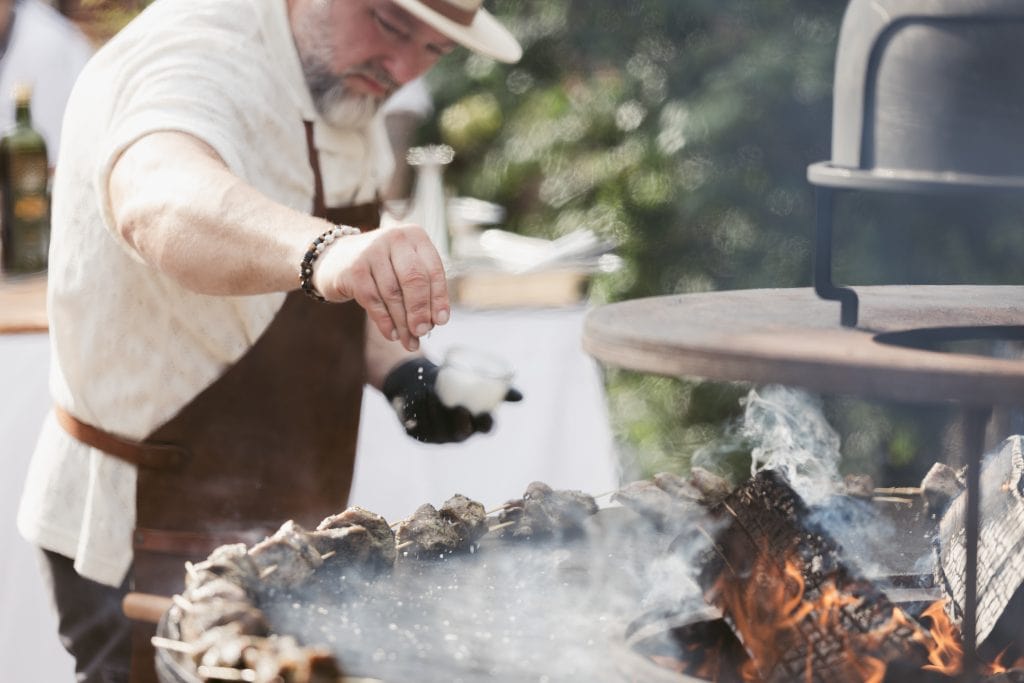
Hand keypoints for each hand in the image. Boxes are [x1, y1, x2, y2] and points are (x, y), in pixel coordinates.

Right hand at [313, 224, 448, 351]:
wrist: (335, 259)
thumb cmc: (380, 268)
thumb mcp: (404, 269)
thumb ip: (421, 289)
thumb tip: (434, 321)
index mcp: (414, 236)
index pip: (433, 270)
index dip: (439, 298)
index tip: (441, 321)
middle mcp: (394, 238)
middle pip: (414, 279)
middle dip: (420, 310)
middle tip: (423, 332)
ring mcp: (371, 251)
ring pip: (393, 293)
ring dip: (403, 322)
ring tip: (409, 341)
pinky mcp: (353, 269)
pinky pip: (373, 300)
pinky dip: (385, 321)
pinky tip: (391, 334)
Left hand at [382, 358, 522, 443]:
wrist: (423, 382)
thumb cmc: (455, 383)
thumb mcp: (476, 384)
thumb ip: (499, 390)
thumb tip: (521, 397)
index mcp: (476, 425)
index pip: (485, 428)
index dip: (485, 422)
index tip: (483, 411)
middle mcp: (458, 434)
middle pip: (461, 433)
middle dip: (460, 422)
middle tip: (458, 407)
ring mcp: (437, 437)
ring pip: (438, 430)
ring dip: (435, 413)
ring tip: (432, 395)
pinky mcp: (419, 434)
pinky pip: (419, 427)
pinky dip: (419, 413)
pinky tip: (419, 400)